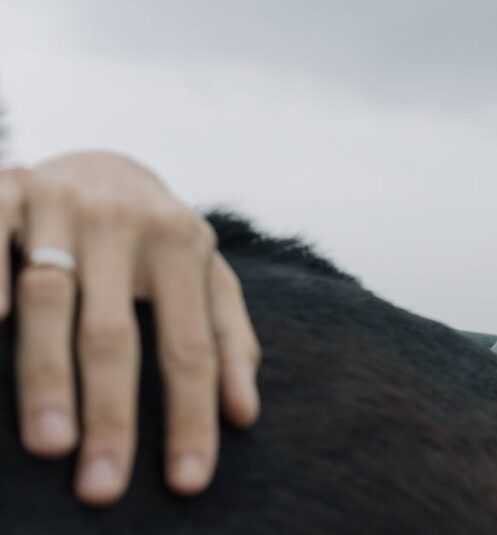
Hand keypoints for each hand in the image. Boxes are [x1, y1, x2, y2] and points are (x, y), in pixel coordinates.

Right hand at [0, 151, 260, 505]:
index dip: (191, 416)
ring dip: (47, 374)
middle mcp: (123, 222)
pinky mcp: (5, 191)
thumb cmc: (161, 241)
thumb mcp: (207, 277)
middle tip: (103, 487)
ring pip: (51, 297)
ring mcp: (59, 204)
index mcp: (183, 244)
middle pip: (116, 332)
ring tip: (50, 445)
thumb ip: (230, 339)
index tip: (187, 481)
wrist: (104, 163)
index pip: (191, 347)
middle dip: (111, 413)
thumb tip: (245, 414)